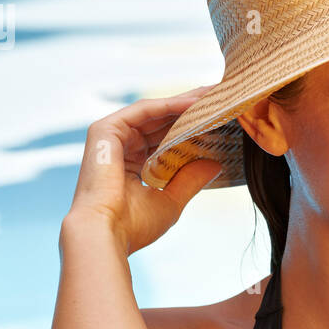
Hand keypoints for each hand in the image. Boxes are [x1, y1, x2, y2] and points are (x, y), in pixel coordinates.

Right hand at [67, 87, 223, 254]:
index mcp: (131, 165)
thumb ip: (190, 179)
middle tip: (222, 98)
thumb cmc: (133, 225)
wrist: (105, 234)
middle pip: (162, 121)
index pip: (165, 139)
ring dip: (185, 103)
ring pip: (155, 112)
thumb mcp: (170, 199)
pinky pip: (145, 110)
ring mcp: (111, 137)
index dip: (192, 128)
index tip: (220, 120)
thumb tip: (215, 165)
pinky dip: (170, 104)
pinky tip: (196, 103)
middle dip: (192, 109)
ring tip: (215, 95)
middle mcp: (120, 147)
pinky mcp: (106, 129)